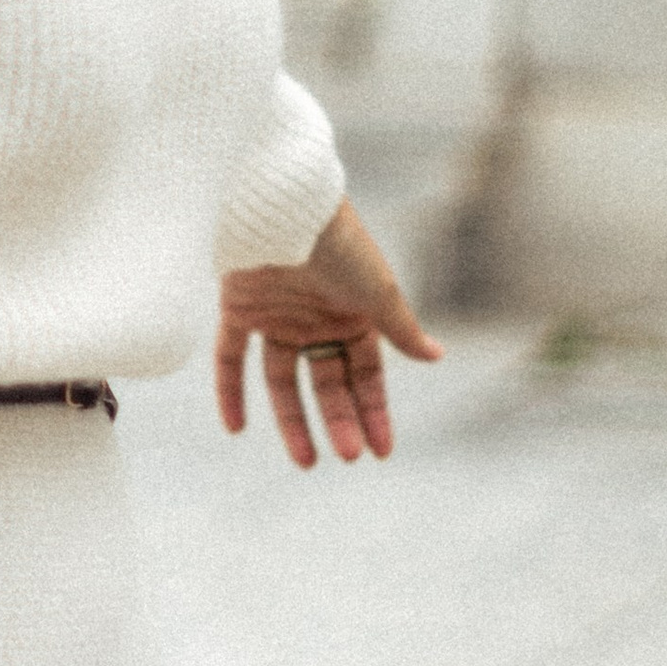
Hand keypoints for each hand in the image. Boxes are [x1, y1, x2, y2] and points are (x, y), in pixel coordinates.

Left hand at [216, 198, 440, 468]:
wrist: (284, 205)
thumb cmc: (339, 244)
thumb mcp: (378, 292)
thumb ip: (401, 328)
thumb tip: (437, 356)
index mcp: (352, 314)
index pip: (365, 373)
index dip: (373, 410)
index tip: (381, 451)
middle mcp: (313, 318)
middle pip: (325, 381)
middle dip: (338, 420)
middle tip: (345, 457)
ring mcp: (276, 314)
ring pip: (280, 379)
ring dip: (291, 419)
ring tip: (305, 460)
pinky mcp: (238, 307)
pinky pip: (230, 356)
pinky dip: (229, 391)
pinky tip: (235, 429)